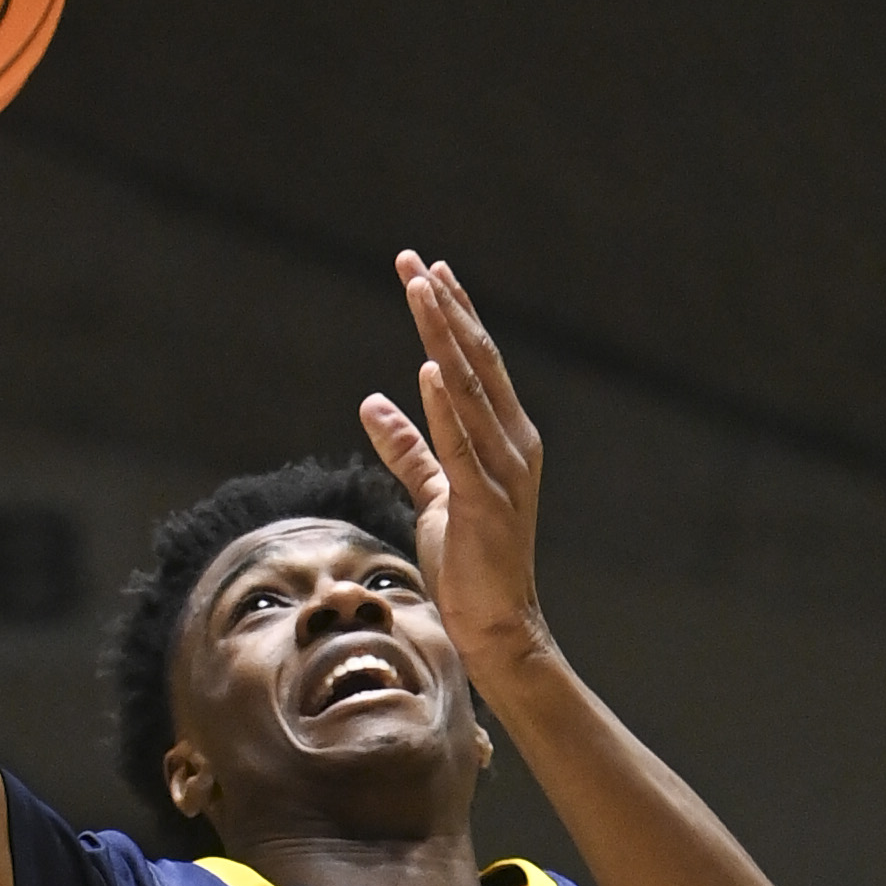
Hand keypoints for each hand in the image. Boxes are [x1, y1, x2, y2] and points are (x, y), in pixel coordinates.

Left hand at [361, 253, 553, 684]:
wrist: (496, 623)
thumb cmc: (468, 561)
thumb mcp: (432, 494)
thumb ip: (408, 447)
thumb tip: (371, 402)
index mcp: (505, 438)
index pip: (477, 362)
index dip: (454, 314)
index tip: (429, 271)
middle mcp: (513, 444)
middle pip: (476, 361)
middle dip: (445, 308)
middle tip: (415, 262)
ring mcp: (502, 470)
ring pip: (468, 388)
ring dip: (444, 335)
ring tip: (421, 288)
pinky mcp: (483, 501)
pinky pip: (461, 444)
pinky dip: (446, 403)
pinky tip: (430, 366)